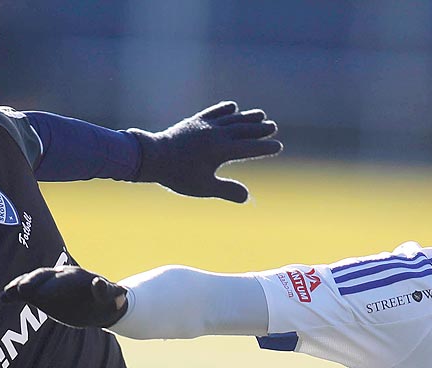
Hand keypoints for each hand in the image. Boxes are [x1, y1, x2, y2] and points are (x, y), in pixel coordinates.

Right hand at [1, 266, 127, 328]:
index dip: (53, 285)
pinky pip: (27, 292)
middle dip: (32, 282)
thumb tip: (122, 292)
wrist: (101, 304)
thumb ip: (110, 294)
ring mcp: (50, 286)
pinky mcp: (43, 295)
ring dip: (19, 286)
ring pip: (33, 282)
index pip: (63, 279)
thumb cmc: (107, 301)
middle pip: (44, 277)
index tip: (46, 293)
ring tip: (7, 294)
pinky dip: (14, 293)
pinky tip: (2, 298)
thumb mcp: (112, 299)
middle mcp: (61, 278)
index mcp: (77, 279)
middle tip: (20, 291)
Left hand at [131, 101, 282, 201]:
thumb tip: (247, 197)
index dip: (264, 148)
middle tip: (273, 126)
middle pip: (243, 130)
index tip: (277, 146)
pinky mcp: (195, 121)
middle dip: (259, 129)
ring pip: (231, 119)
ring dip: (247, 117)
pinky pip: (214, 113)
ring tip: (260, 114)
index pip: (249, 148)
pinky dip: (225, 109)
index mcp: (221, 151)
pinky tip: (233, 107)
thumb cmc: (178, 175)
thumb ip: (226, 190)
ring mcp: (205, 126)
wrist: (154, 156)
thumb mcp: (203, 187)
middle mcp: (216, 135)